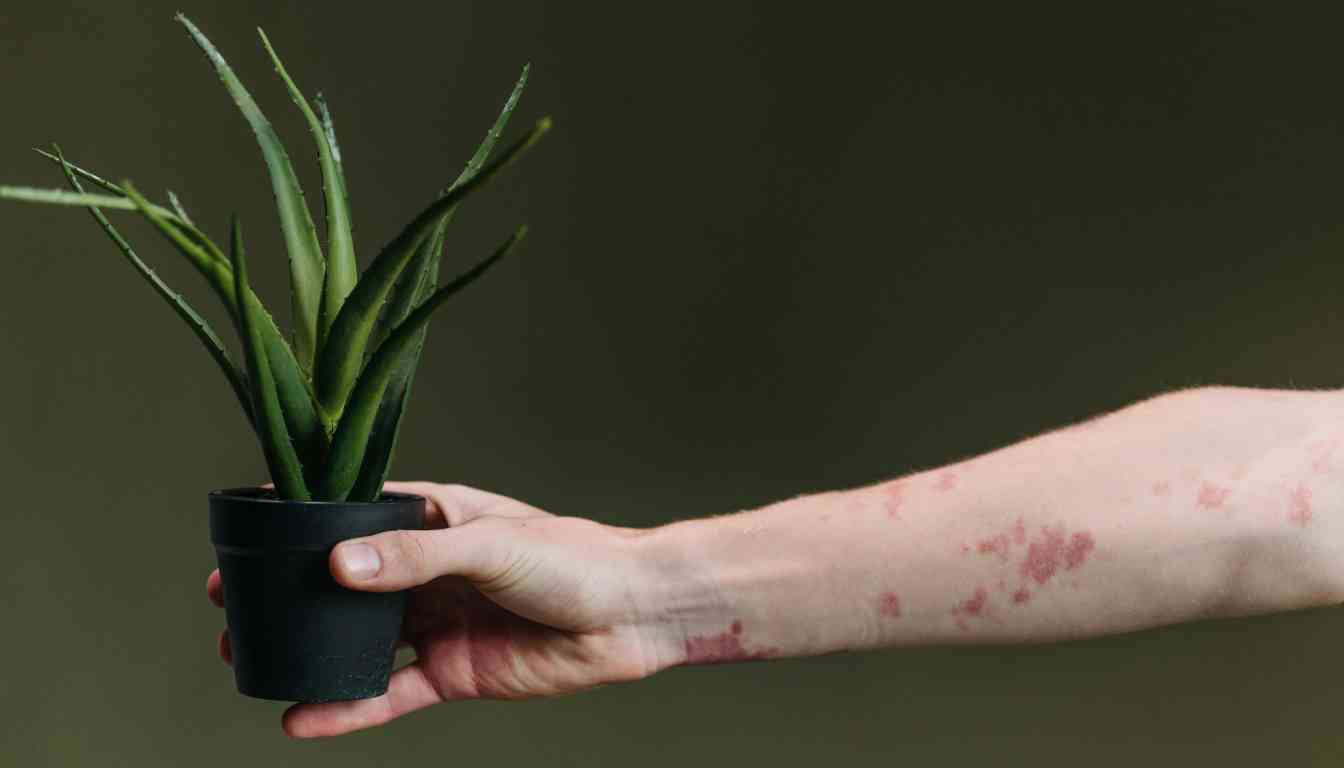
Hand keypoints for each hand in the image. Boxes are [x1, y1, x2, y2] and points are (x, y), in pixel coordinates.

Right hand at [206, 482, 671, 737]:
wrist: (632, 616)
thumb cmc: (573, 558)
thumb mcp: (488, 545)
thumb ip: (413, 557)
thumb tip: (336, 564)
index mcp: (435, 518)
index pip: (355, 512)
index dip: (301, 522)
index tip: (246, 531)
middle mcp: (429, 569)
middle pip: (346, 580)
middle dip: (289, 592)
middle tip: (229, 604)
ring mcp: (438, 621)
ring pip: (358, 639)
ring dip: (308, 650)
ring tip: (247, 661)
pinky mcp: (454, 672)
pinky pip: (390, 693)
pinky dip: (348, 708)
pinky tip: (304, 718)